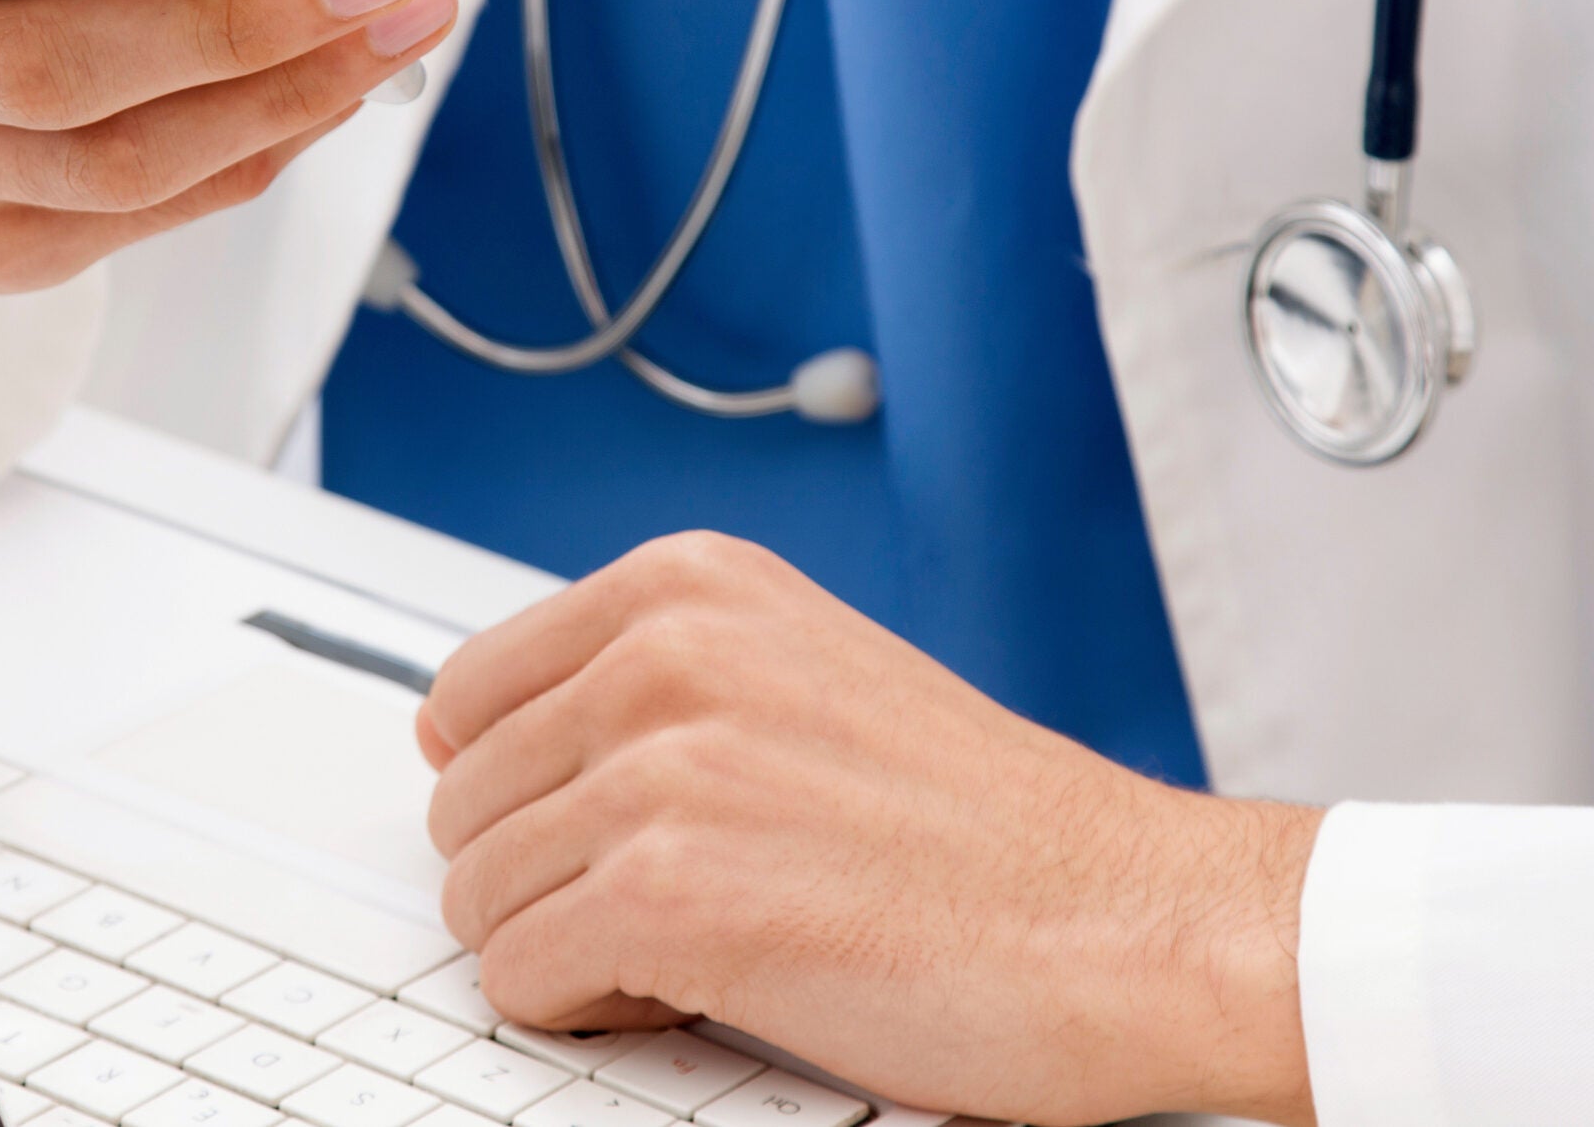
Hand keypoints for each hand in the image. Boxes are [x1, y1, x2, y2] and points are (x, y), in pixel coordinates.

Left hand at [417, 534, 1322, 1126]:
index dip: (519, 790)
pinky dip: (591, 1009)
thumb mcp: (800, 673)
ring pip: (480, 896)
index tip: (584, 828)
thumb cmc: (983, 827)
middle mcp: (662, 652)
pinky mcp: (668, 891)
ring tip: (702, 941)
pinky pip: (521, 978)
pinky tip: (700, 987)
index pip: (469, 692)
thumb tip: (470, 733)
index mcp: (688, 585)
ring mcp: (661, 767)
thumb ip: (648, 681)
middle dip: (546, 873)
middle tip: (672, 898)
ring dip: (571, 945)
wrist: (1127, 919)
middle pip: (466, 802)